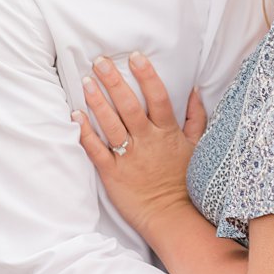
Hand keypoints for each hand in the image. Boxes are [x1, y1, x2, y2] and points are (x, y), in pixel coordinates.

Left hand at [73, 52, 205, 239]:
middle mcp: (147, 141)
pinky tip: (74, 115)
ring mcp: (128, 156)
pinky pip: (96, 150)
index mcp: (167, 132)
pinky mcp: (112, 173)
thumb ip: (196, 117)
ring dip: (97, 101)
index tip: (135, 57)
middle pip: (129, 105)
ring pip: (110, 124)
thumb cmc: (186, 181)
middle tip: (99, 61)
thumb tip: (194, 91)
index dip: (146, 76)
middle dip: (114, 81)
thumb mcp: (198, 146)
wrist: (172, 215)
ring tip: (85, 81)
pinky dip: (84, 132)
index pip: (158, 97)